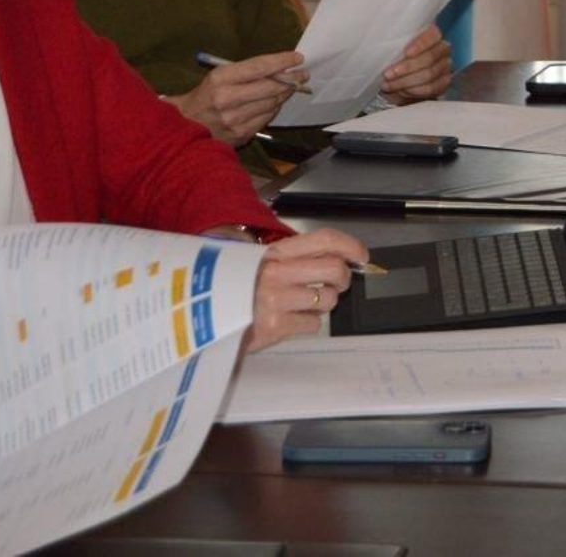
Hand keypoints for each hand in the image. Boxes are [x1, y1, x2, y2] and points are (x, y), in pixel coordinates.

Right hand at [171, 51, 304, 146]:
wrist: (184, 126)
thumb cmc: (204, 97)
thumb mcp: (217, 77)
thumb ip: (246, 72)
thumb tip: (278, 67)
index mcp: (220, 79)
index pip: (259, 67)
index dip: (282, 61)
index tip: (297, 58)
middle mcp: (227, 99)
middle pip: (270, 87)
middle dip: (291, 79)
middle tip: (303, 74)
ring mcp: (235, 119)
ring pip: (272, 103)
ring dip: (285, 94)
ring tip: (291, 87)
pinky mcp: (240, 134)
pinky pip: (267, 118)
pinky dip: (274, 108)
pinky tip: (275, 102)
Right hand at [245, 228, 367, 352]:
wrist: (204, 314)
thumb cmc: (237, 287)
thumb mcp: (259, 261)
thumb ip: (293, 257)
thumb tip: (337, 257)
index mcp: (276, 252)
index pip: (324, 239)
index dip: (350, 246)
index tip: (361, 255)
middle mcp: (277, 272)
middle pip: (335, 270)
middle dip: (342, 279)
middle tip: (335, 284)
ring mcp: (276, 300)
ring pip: (328, 300)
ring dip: (324, 304)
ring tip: (304, 303)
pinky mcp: (275, 327)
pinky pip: (313, 324)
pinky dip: (307, 323)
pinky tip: (289, 319)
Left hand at [381, 23, 452, 102]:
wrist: (397, 82)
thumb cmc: (393, 61)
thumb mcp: (391, 50)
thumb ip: (392, 45)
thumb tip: (379, 42)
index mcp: (431, 34)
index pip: (433, 35)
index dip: (420, 44)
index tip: (406, 53)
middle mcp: (442, 48)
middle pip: (430, 57)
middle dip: (407, 67)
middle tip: (387, 74)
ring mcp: (445, 66)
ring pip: (429, 74)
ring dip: (406, 81)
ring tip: (388, 85)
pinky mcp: (444, 82)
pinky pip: (431, 88)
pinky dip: (414, 91)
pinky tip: (401, 91)